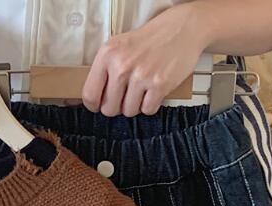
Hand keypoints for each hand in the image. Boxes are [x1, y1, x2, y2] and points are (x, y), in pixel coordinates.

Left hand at [82, 3, 207, 116]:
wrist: (182, 28)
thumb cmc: (148, 40)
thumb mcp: (119, 47)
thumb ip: (103, 71)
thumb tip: (89, 101)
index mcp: (107, 54)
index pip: (89, 94)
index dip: (95, 105)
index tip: (100, 104)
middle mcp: (122, 65)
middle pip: (109, 109)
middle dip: (117, 106)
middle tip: (126, 95)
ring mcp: (141, 75)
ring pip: (128, 111)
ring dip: (135, 105)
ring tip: (142, 89)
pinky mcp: (159, 84)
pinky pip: (147, 110)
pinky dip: (151, 104)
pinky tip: (153, 90)